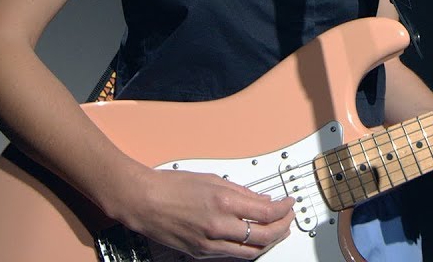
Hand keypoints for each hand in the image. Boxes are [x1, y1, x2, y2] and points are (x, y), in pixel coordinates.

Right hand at [117, 168, 295, 259]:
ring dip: (269, 242)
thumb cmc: (171, 186)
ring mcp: (210, 243)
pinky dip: (247, 248)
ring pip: (251, 252)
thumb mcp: (212, 179)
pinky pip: (232, 254)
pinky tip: (251, 239)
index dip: (284, 210)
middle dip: (283, 228)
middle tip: (288, 218)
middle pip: (265, 236)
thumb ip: (242, 192)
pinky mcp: (200, 253)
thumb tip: (262, 200)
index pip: (267, 213)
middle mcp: (219, 226)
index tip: (289, 204)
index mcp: (224, 202)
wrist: (143, 201)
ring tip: (275, 231)